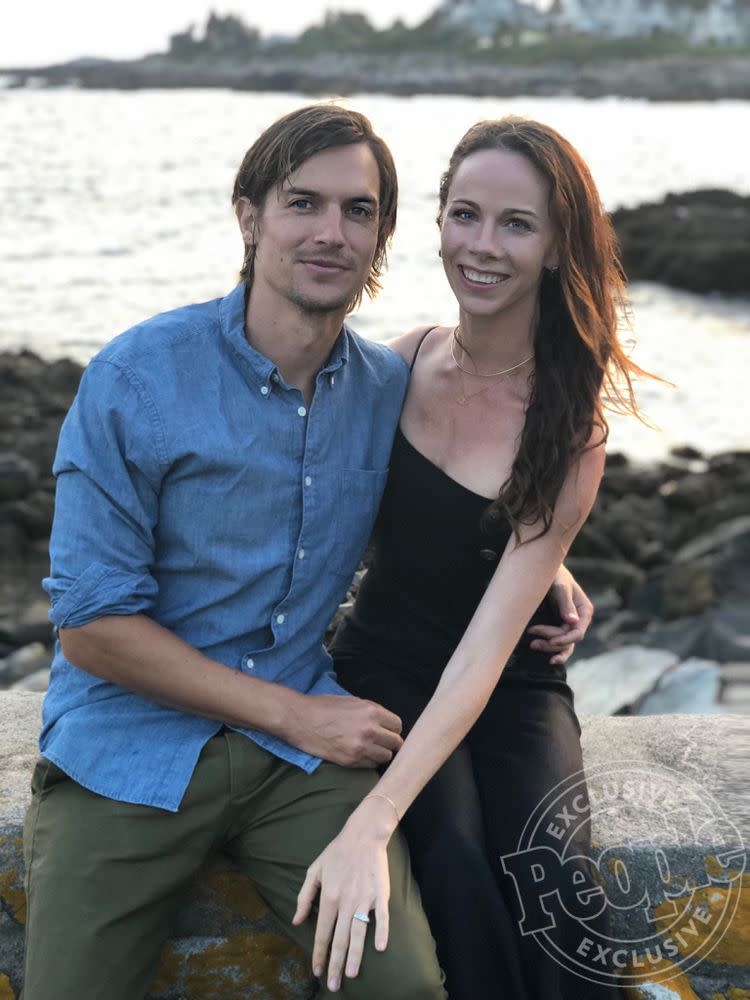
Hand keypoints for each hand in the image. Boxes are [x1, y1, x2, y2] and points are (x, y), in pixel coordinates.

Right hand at [283, 693, 402, 767]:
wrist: (301, 720)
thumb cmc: (324, 707)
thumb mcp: (352, 701)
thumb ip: (371, 712)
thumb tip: (386, 723)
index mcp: (371, 711)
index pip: (397, 725)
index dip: (392, 728)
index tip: (386, 731)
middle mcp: (370, 730)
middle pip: (396, 743)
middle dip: (389, 742)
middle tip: (381, 742)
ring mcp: (361, 747)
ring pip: (386, 757)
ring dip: (380, 754)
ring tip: (370, 749)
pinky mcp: (351, 761)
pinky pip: (371, 765)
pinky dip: (368, 761)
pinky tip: (359, 754)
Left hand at [292, 799, 395, 990]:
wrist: (363, 835)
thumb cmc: (336, 853)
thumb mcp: (314, 870)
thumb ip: (304, 896)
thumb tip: (296, 920)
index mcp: (328, 896)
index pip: (322, 932)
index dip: (318, 953)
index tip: (316, 970)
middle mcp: (345, 901)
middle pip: (339, 938)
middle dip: (335, 963)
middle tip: (333, 984)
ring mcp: (364, 899)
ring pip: (358, 933)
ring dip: (355, 956)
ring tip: (351, 974)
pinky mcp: (380, 895)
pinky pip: (382, 917)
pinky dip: (381, 932)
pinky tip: (380, 948)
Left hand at [527, 564, 592, 663]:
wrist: (542, 570)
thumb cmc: (553, 574)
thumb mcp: (559, 585)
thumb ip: (565, 602)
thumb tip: (573, 622)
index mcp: (584, 610)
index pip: (578, 632)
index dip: (565, 639)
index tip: (550, 640)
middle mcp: (579, 620)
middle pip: (568, 640)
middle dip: (551, 642)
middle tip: (532, 640)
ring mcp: (569, 625)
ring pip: (563, 645)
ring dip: (549, 648)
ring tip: (533, 644)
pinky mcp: (559, 626)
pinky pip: (560, 644)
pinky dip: (554, 652)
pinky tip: (548, 660)